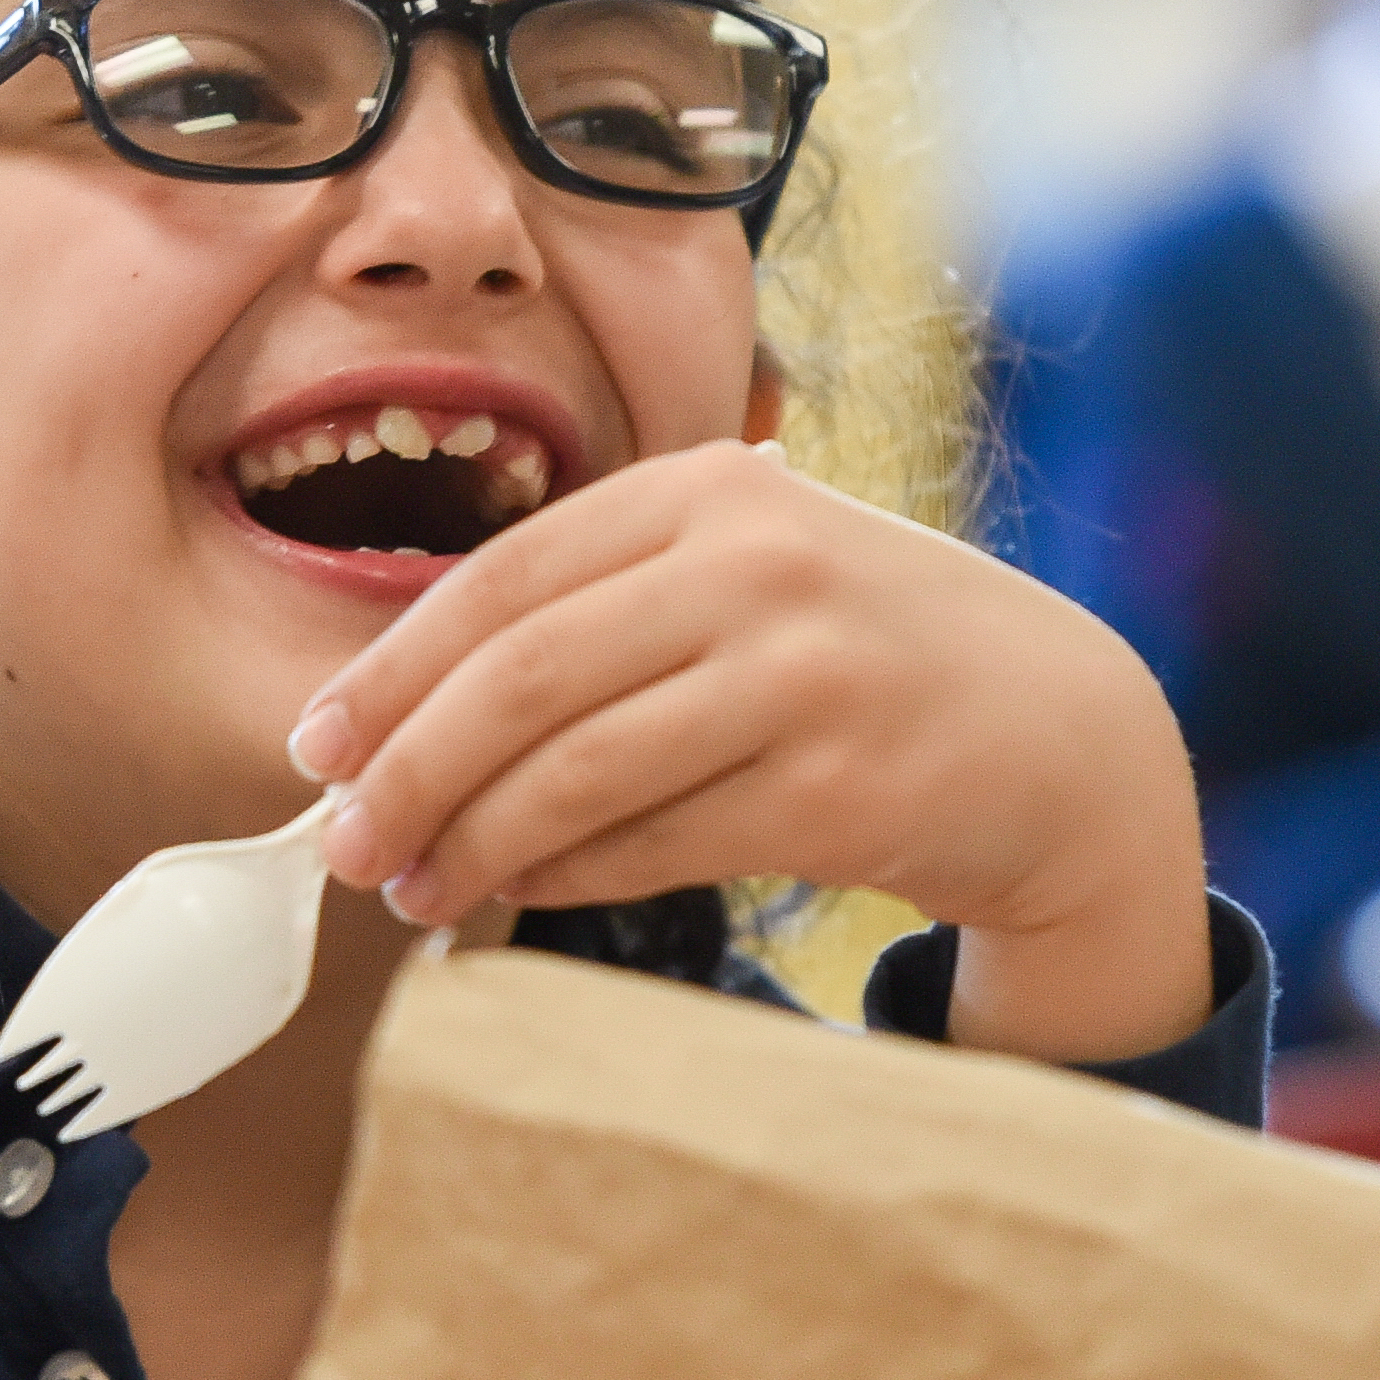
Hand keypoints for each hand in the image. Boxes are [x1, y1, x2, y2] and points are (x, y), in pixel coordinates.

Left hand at [282, 443, 1210, 1065]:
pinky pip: (658, 841)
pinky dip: (564, 874)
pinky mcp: (846, 785)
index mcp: (712, 487)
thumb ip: (605, 605)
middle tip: (344, 842)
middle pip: (521, 676)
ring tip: (413, 888)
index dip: (391, 668)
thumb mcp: (751, 568)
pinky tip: (517, 892)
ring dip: (473, 841)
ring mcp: (809, 672)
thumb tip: (403, 716)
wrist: (1063, 734)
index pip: (503, 576)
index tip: (316, 742)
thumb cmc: (864, 653)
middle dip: (408, 769)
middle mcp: (759, 562)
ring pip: (578, 769)